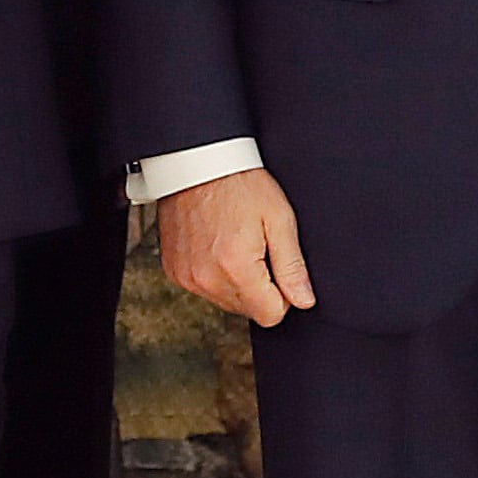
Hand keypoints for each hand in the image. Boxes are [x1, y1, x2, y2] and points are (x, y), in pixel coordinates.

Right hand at [158, 167, 314, 324]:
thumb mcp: (279, 218)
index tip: (277, 264)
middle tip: (255, 246)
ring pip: (225, 301)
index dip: (282, 294)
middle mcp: (207, 279)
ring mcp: (187, 276)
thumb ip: (292, 266)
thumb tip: (304, 300)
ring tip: (234, 242)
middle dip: (258, 286)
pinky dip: (213, 272)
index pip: (270, 315)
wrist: (197, 162)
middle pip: (248, 310)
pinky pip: (203, 288)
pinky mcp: (174, 271)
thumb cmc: (240, 183)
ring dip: (235, 280)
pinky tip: (216, 244)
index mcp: (237, 268)